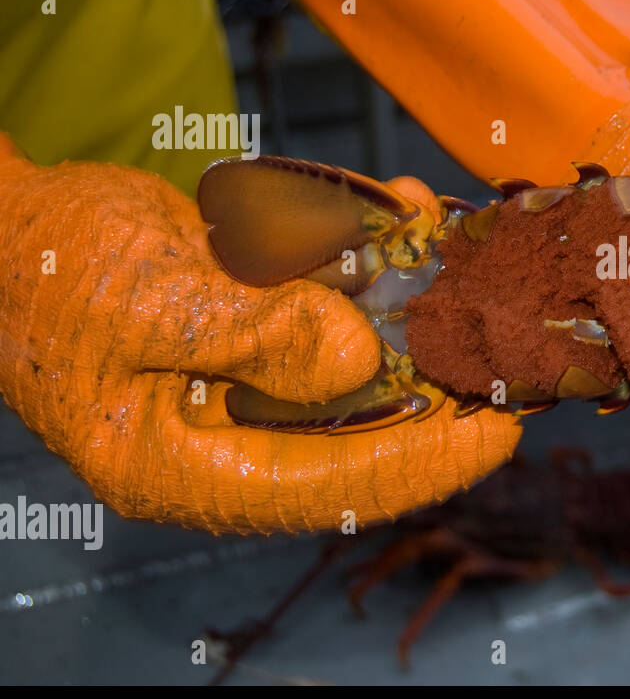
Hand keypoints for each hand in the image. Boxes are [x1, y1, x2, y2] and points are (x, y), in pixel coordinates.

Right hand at [0, 134, 519, 532]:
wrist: (8, 227)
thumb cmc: (47, 272)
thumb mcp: (142, 303)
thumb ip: (251, 333)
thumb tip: (354, 359)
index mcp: (190, 467)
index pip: (336, 486)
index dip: (429, 461)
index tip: (505, 427)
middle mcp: (230, 440)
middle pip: (366, 432)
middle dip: (439, 379)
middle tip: (509, 341)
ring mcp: (245, 389)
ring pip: (360, 367)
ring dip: (410, 307)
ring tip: (457, 252)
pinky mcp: (255, 339)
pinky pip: (332, 316)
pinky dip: (368, 265)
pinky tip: (400, 212)